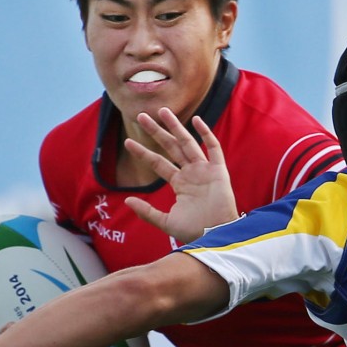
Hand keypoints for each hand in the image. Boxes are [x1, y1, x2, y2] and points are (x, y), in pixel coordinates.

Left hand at [124, 107, 238, 242]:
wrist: (216, 236)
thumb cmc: (194, 231)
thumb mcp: (166, 222)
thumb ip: (147, 212)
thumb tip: (127, 200)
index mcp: (180, 184)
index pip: (158, 163)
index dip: (143, 152)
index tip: (128, 141)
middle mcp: (191, 173)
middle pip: (170, 147)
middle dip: (156, 131)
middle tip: (142, 116)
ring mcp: (204, 170)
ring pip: (188, 142)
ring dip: (175, 126)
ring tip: (162, 110)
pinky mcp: (218, 171)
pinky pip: (214, 148)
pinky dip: (206, 134)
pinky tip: (197, 120)